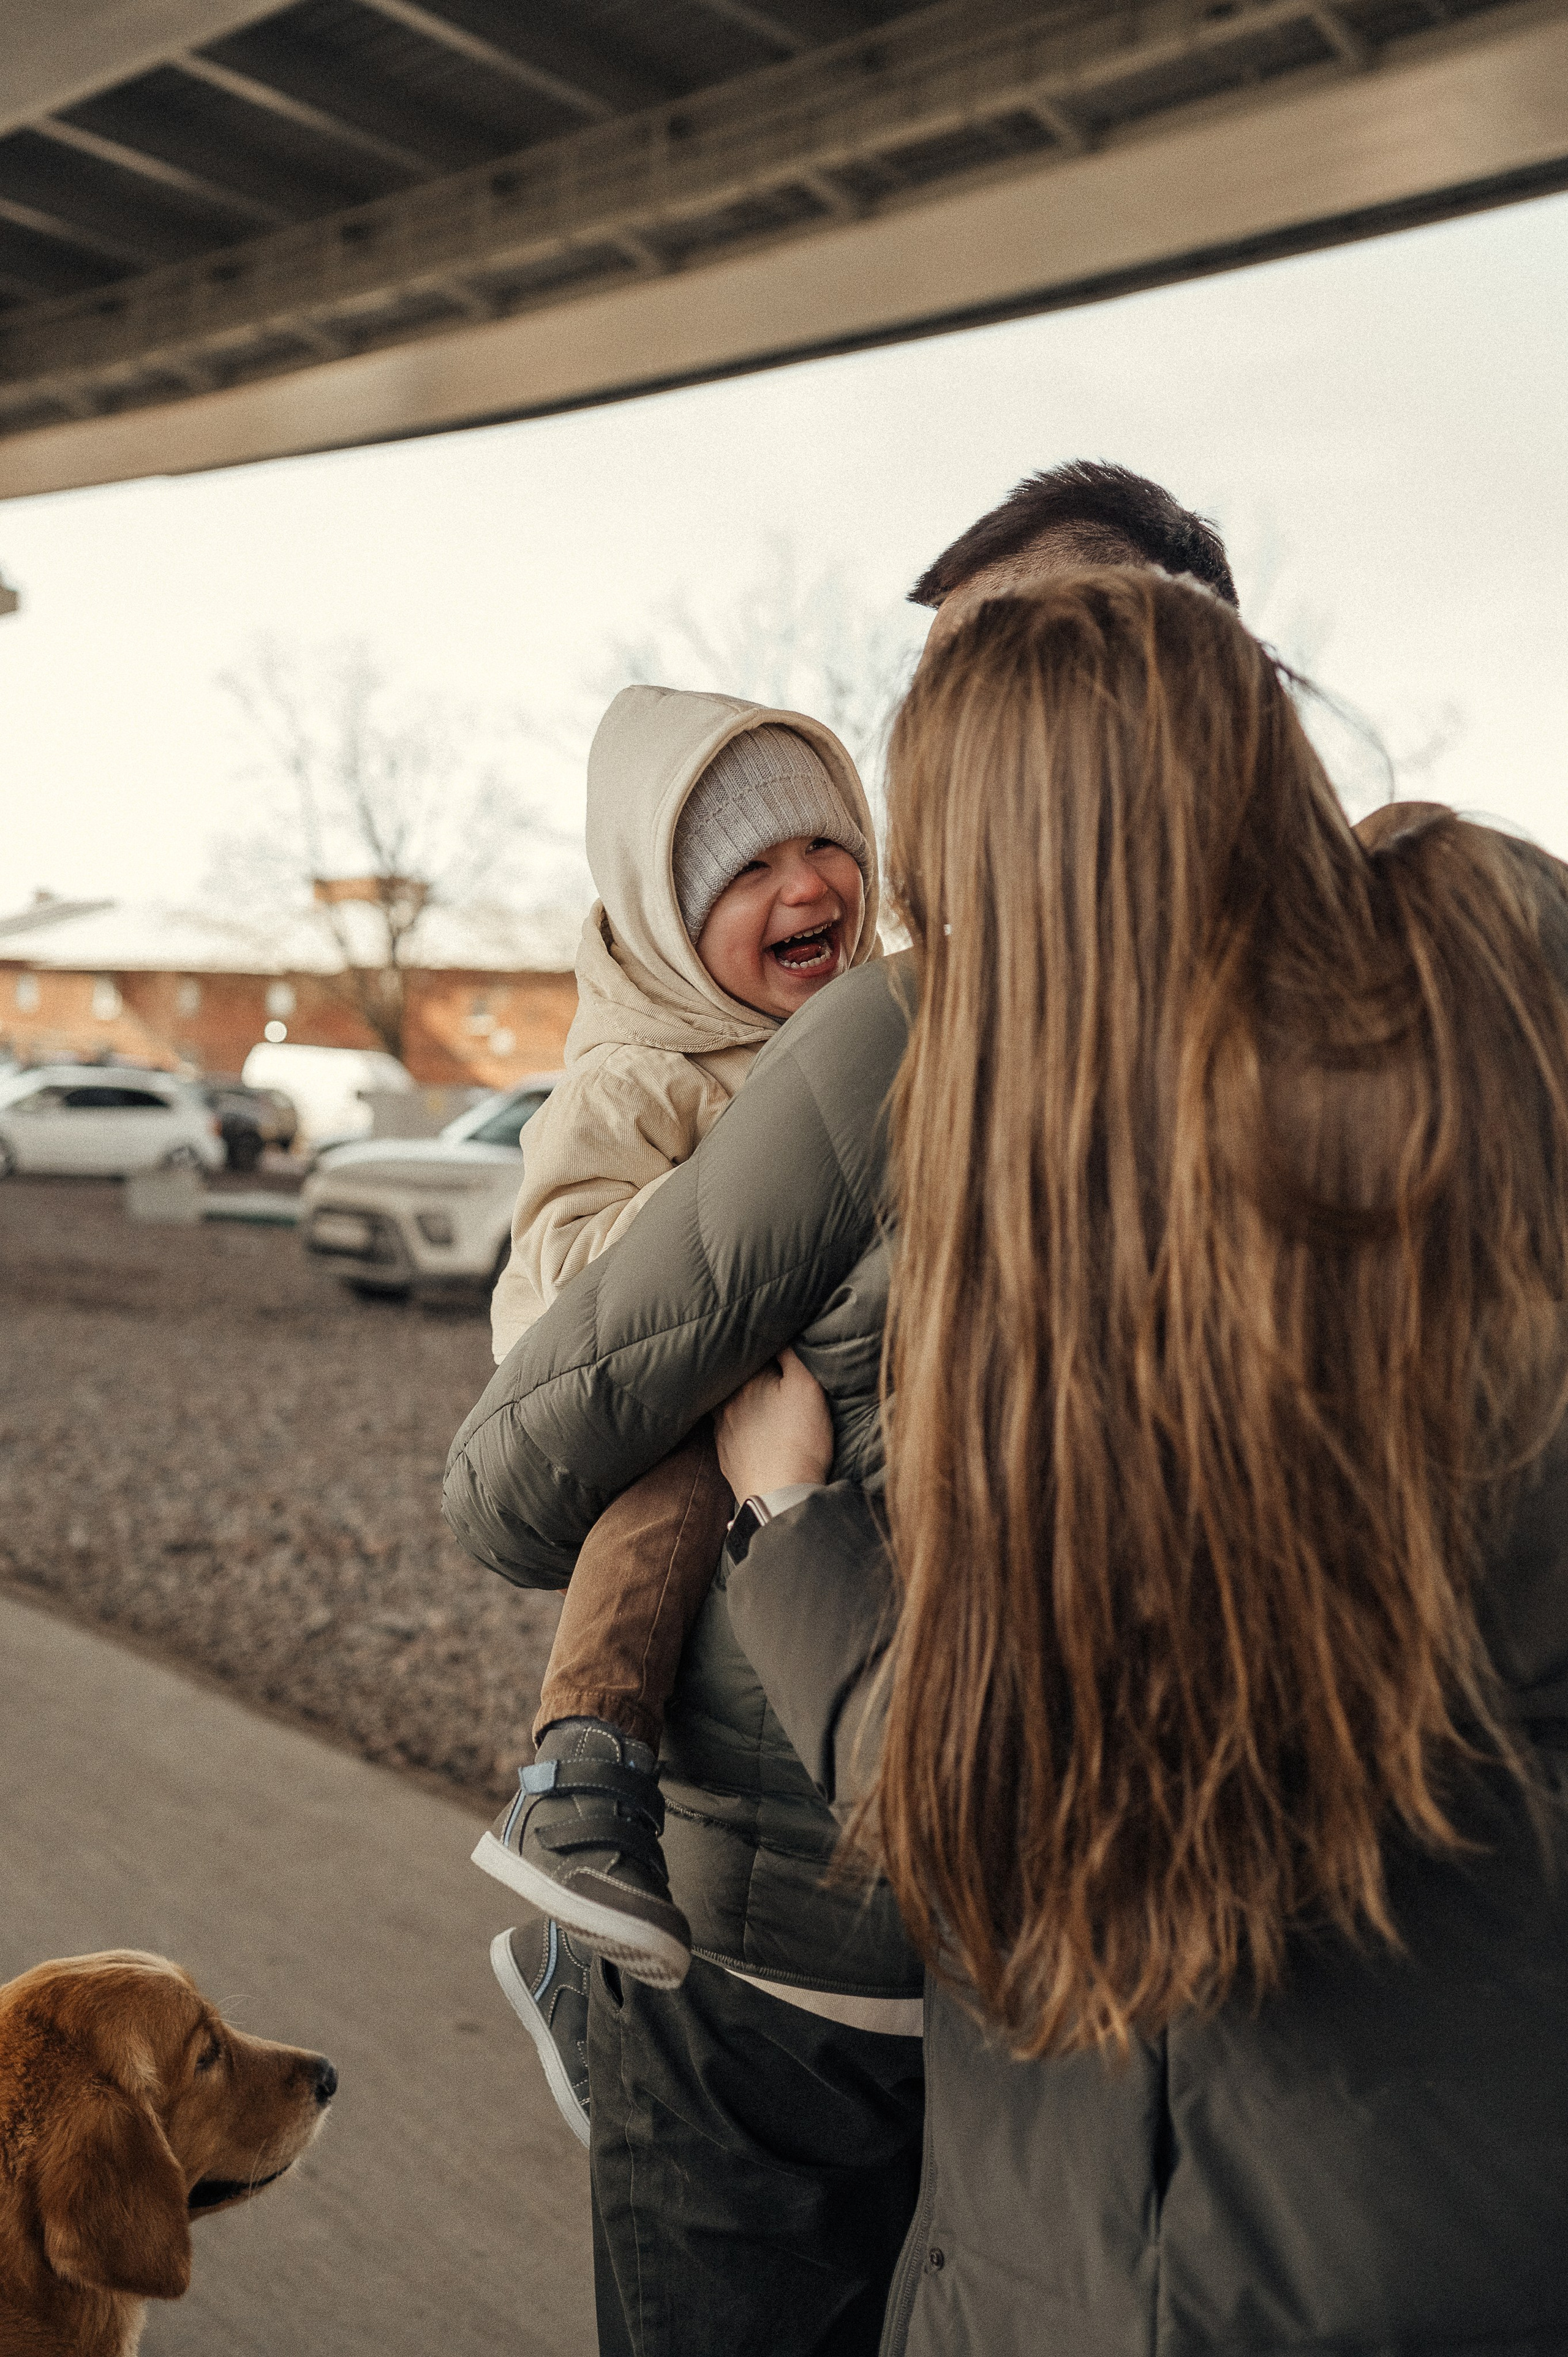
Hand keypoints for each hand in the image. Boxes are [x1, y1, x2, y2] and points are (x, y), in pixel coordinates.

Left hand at [714, 1348, 833, 1500]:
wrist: (780, 1497)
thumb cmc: (800, 1440)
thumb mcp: (807, 1388)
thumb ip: (792, 1356)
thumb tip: (778, 1335)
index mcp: (745, 1381)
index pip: (749, 1353)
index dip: (762, 1346)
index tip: (772, 1342)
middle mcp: (725, 1403)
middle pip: (734, 1378)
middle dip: (747, 1372)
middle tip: (763, 1368)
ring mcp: (720, 1431)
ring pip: (726, 1404)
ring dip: (739, 1399)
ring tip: (757, 1398)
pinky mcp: (724, 1456)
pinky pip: (727, 1430)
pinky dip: (737, 1424)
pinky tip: (751, 1429)